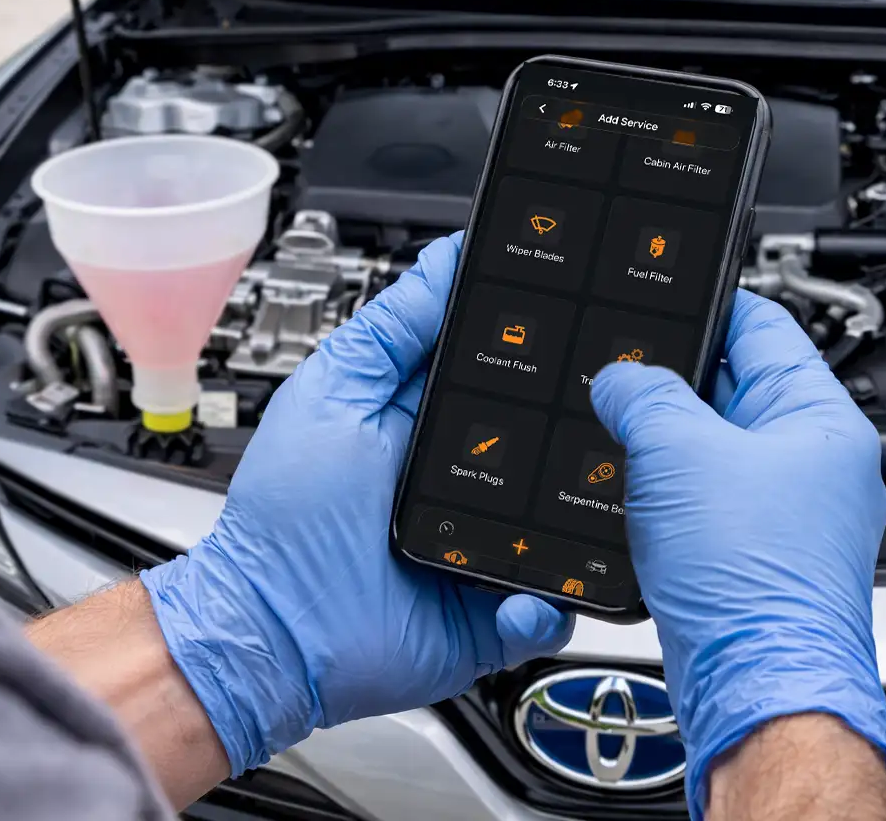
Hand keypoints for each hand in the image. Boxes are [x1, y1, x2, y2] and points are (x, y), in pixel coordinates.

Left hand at [142, 234, 573, 774]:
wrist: (273, 628)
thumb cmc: (286, 516)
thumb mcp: (335, 393)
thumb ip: (393, 328)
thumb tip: (449, 257)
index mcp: (433, 420)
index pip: (507, 370)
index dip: (544, 348)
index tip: (584, 317)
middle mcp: (470, 479)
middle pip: (553, 441)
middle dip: (585, 429)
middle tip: (612, 416)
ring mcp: (487, 546)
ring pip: (568, 524)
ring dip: (586, 520)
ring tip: (585, 511)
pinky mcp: (494, 612)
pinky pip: (551, 607)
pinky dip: (551, 604)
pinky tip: (529, 591)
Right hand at [590, 291, 885, 818]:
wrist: (755, 686)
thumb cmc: (753, 582)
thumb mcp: (678, 452)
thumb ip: (643, 394)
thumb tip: (620, 378)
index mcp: (819, 419)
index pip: (762, 325)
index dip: (703, 304)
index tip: (656, 297)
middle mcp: (813, 465)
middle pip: (732, 389)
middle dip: (671, 383)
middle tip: (620, 376)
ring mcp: (786, 515)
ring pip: (711, 451)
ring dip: (665, 445)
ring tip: (621, 439)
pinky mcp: (753, 559)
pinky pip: (703, 504)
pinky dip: (667, 495)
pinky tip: (633, 498)